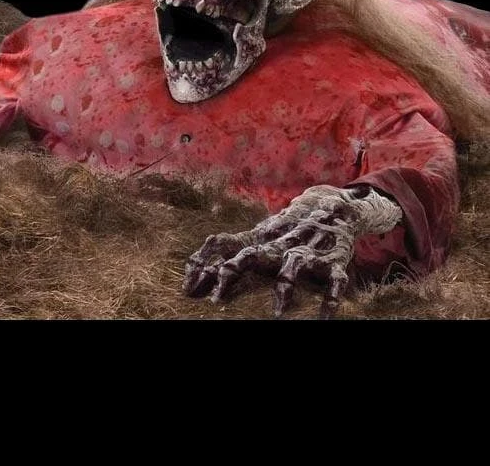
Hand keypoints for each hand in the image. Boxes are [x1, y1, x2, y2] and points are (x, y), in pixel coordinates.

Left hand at [183, 184, 401, 317]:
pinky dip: (331, 300)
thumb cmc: (286, 231)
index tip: (187, 288)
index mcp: (258, 239)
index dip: (202, 263)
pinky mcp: (335, 262)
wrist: (333, 206)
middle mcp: (279, 245)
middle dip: (232, 273)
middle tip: (216, 299)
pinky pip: (334, 282)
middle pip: (250, 255)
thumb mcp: (258, 237)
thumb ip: (230, 253)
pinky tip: (325, 317)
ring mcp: (307, 252)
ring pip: (293, 266)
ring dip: (285, 288)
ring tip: (278, 313)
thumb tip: (191, 276)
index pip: (222, 245)